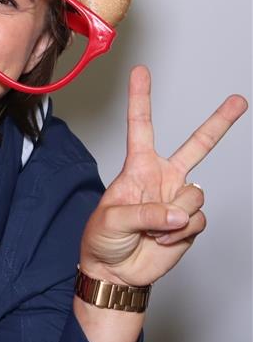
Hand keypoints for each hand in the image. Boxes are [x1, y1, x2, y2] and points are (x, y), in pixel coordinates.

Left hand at [79, 65, 247, 286]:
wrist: (116, 271)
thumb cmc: (103, 238)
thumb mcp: (112, 220)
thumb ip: (145, 213)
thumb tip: (180, 213)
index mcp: (138, 168)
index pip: (140, 127)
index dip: (141, 98)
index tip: (141, 70)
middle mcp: (163, 178)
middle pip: (197, 146)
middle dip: (219, 123)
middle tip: (239, 101)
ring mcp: (179, 199)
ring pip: (195, 195)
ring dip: (174, 216)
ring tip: (153, 229)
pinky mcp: (191, 223)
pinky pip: (197, 221)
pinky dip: (180, 233)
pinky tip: (163, 239)